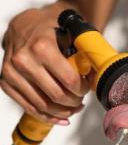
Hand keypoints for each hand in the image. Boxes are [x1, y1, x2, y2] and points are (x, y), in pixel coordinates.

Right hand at [0, 6, 89, 124]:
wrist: (25, 25)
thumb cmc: (51, 30)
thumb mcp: (71, 34)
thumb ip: (85, 54)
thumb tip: (100, 77)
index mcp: (42, 47)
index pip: (69, 81)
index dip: (83, 89)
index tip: (87, 88)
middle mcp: (23, 60)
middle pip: (57, 96)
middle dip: (74, 102)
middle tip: (81, 100)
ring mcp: (11, 73)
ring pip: (43, 106)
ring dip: (63, 112)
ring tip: (74, 108)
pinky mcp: (6, 83)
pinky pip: (29, 108)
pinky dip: (48, 117)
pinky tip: (62, 119)